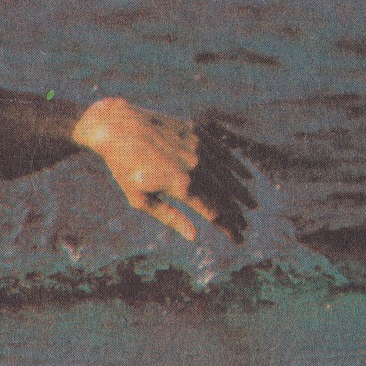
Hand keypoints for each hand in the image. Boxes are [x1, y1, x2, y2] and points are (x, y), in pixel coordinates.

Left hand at [72, 97, 255, 242]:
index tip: (237, 239)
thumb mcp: (140, 198)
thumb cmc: (122, 166)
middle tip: (245, 228)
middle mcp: (195, 166)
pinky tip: (245, 177)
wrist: (114, 126)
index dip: (228, 228)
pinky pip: (223, 151)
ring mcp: (198, 147)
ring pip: (227, 174)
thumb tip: (194, 237)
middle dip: (237, 214)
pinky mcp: (196, 132)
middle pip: (224, 196)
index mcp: (181, 186)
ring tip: (251, 206)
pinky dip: (236, 165)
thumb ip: (170, 218)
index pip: (214, 213)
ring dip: (241, 192)